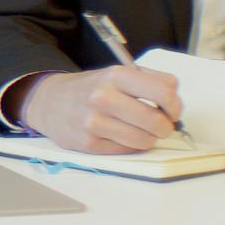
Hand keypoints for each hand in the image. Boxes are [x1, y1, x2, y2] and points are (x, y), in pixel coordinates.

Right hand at [16, 66, 182, 153]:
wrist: (49, 102)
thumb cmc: (91, 88)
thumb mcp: (117, 73)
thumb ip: (150, 82)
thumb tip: (175, 105)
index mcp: (116, 75)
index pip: (164, 92)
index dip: (175, 106)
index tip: (172, 111)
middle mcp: (104, 97)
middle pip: (157, 121)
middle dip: (165, 127)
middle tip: (161, 126)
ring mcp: (94, 122)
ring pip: (144, 140)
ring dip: (148, 138)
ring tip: (139, 131)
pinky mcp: (88, 144)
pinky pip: (127, 150)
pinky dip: (129, 145)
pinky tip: (119, 135)